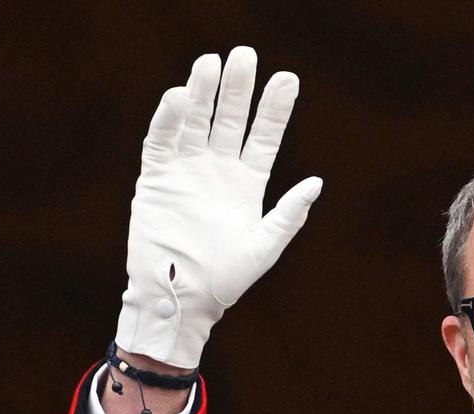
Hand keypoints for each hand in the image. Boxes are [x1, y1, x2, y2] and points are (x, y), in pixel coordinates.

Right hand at [115, 46, 321, 368]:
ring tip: (210, 63)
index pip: (264, 136)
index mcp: (248, 183)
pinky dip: (169, 119)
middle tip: (245, 55)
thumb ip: (289, 215)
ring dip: (202, 93)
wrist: (180, 298)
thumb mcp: (265, 247)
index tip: (288, 78)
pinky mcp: (156, 178)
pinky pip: (161, 142)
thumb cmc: (226, 279)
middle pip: (229, 119)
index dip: (275, 108)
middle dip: (238, 89)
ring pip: (195, 122)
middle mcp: (218, 169)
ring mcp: (186, 170)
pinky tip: (180, 96)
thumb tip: (317, 182)